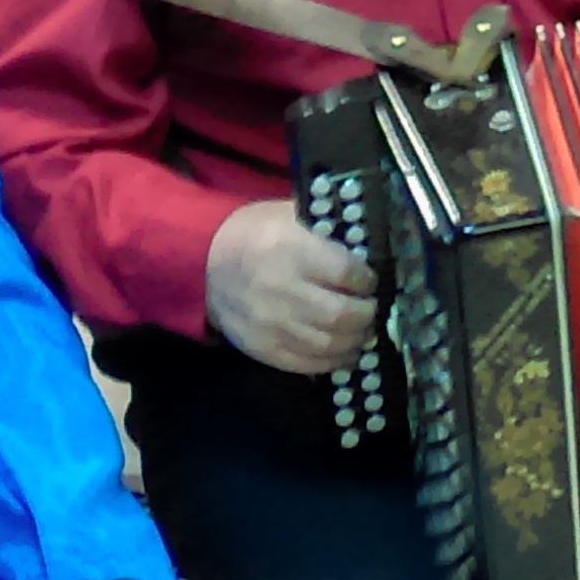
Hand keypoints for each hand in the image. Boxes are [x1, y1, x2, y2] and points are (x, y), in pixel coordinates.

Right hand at [205, 201, 373, 374]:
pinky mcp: (263, 349)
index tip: (370, 280)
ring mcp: (270, 325)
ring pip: (329, 344)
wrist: (206, 265)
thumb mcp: (290, 215)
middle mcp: (281, 290)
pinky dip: (334, 361)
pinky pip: (308, 364)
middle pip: (341, 315)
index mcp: (291, 249)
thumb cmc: (258, 235)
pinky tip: (345, 351)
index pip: (345, 272)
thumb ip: (328, 230)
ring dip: (356, 341)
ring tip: (363, 331)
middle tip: (372, 308)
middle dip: (368, 314)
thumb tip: (371, 248)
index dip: (367, 279)